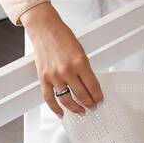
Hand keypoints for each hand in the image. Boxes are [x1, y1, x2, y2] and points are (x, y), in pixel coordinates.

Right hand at [20, 3, 103, 117]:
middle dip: (90, 103)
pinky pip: (49, 98)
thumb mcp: (80, 51)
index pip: (93, 86)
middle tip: (93, 107)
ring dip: (76, 108)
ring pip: (67, 100)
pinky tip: (61, 113)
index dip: (98, 96)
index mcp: (80, 62)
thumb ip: (84, 68)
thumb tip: (89, 85)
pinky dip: (55, 108)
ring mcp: (54, 76)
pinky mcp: (43, 78)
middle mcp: (67, 70)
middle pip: (82, 95)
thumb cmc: (62, 36)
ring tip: (81, 111)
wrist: (44, 28)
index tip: (100, 100)